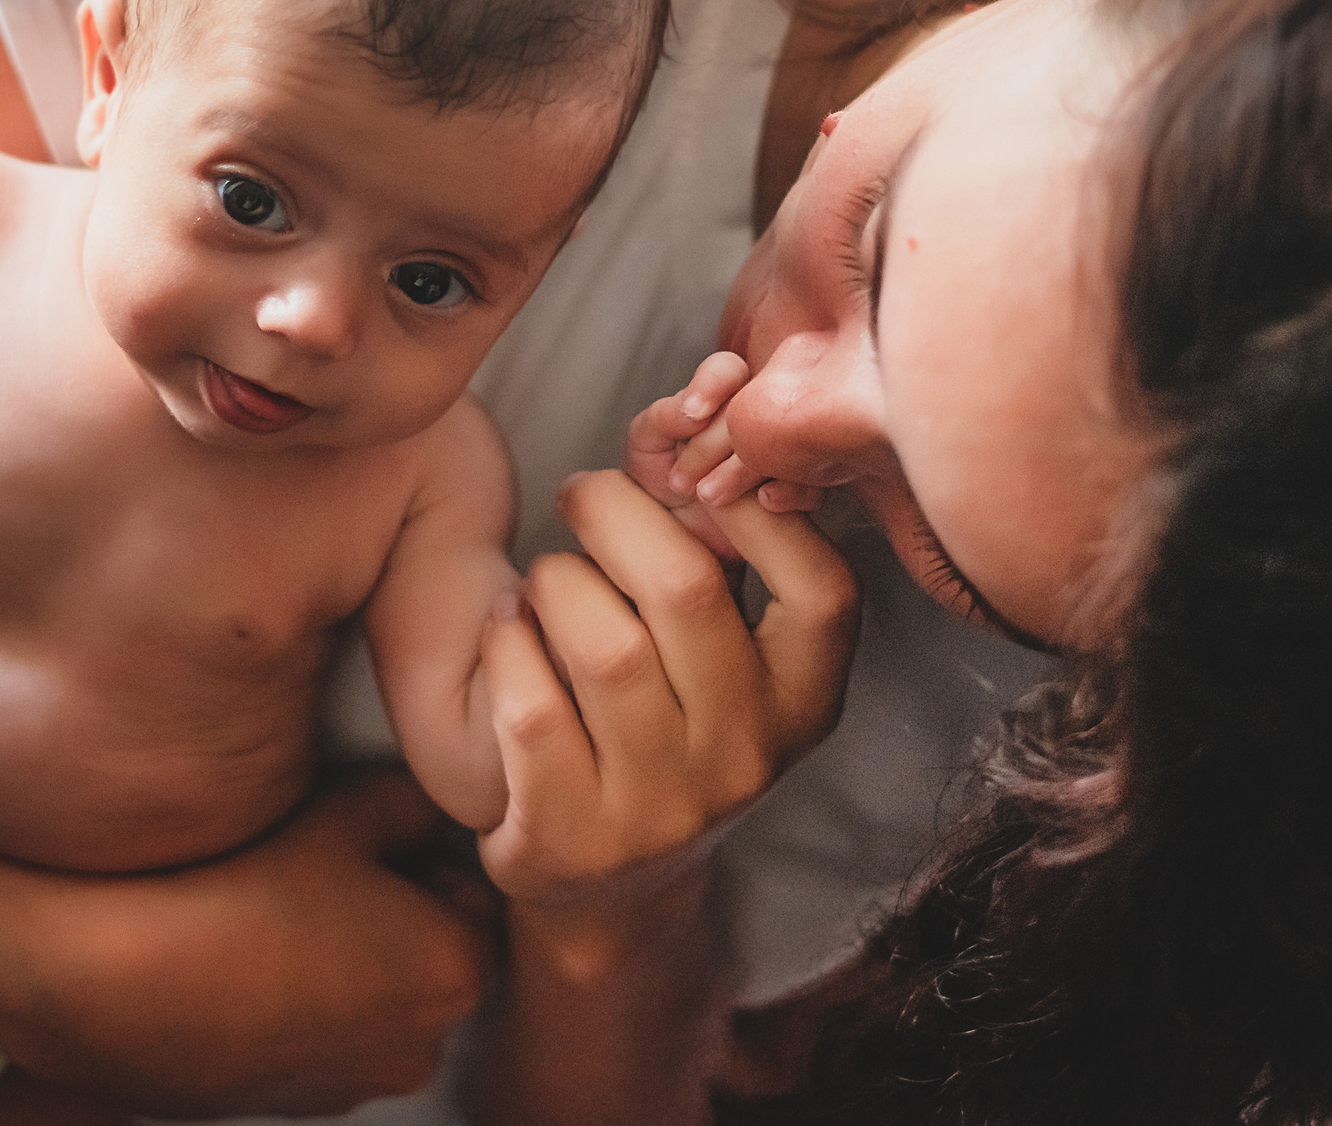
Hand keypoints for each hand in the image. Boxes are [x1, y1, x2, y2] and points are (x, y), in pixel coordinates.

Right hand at [5, 770, 494, 1116]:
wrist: (113, 983)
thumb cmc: (236, 891)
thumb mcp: (344, 810)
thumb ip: (412, 799)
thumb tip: (432, 801)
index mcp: (457, 969)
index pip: (475, 892)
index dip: (423, 853)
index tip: (369, 834)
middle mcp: (423, 1043)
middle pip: (436, 951)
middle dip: (398, 908)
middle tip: (323, 864)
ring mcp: (360, 1083)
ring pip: (381, 997)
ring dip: (352, 958)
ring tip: (279, 911)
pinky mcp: (300, 1102)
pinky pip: (329, 1035)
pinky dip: (306, 1000)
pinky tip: (250, 957)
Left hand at [477, 471, 859, 908]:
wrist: (609, 883)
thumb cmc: (665, 721)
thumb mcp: (720, 656)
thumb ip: (715, 557)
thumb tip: (673, 449)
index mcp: (803, 702)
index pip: (824, 591)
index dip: (758, 511)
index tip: (690, 478)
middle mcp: (746, 759)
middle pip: (686, 589)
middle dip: (616, 513)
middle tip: (581, 494)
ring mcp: (660, 807)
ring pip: (601, 644)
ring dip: (555, 581)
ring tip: (545, 578)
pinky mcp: (570, 836)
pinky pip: (528, 706)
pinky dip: (507, 644)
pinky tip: (508, 630)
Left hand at [625, 353, 822, 558]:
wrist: (683, 534)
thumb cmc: (664, 478)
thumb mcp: (647, 443)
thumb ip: (663, 417)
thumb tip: (692, 411)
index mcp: (720, 395)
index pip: (726, 371)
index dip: (712, 384)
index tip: (693, 414)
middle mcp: (757, 413)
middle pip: (757, 404)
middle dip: (719, 441)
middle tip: (685, 479)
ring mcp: (785, 446)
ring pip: (790, 439)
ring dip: (750, 468)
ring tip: (710, 496)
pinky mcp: (803, 482)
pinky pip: (813, 479)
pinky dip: (790, 490)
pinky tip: (762, 502)